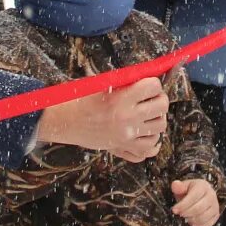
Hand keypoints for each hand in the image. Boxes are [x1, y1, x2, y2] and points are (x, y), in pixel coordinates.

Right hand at [36, 77, 168, 162]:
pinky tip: (147, 133)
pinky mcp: (122, 148)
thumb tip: (148, 75)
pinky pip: (149, 150)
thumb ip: (125, 81)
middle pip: (162, 107)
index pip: (153, 87)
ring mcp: (126, 136)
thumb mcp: (102, 83)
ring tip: (148, 115)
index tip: (148, 84)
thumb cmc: (80, 99)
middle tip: (151, 98)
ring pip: (160, 128)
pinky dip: (152, 142)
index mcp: (121, 99)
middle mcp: (127, 118)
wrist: (64, 121)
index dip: (153, 83)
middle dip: (159, 99)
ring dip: (156, 119)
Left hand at [170, 178, 220, 225]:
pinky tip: (193, 222)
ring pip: (203, 217)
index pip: (193, 197)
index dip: (182, 205)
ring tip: (186, 217)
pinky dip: (199, 225)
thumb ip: (178, 186)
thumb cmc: (191, 191)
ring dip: (192, 220)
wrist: (201, 194)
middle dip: (186, 213)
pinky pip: (208, 224)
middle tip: (180, 214)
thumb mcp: (183, 186)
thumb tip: (175, 185)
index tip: (174, 210)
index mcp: (202, 186)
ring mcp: (215, 206)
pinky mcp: (216, 215)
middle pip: (198, 208)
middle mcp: (211, 196)